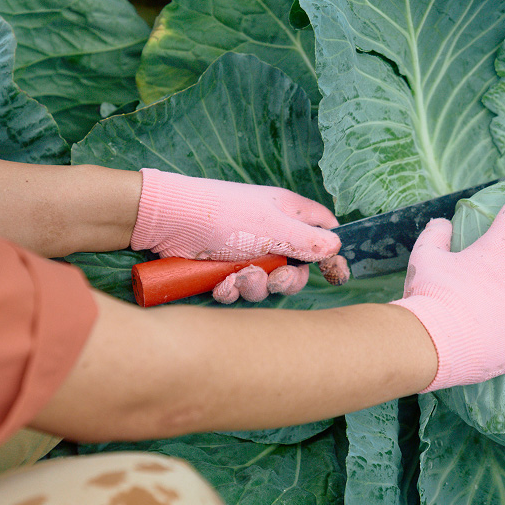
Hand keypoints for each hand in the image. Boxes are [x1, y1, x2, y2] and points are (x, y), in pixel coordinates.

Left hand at [130, 169, 347, 301]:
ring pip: (267, 283)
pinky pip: (240, 290)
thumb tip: (337, 247)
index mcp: (289, 213)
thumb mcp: (273, 227)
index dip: (330, 252)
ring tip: (238, 277)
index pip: (323, 230)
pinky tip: (220, 284)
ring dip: (255, 286)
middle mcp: (272, 232)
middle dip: (286, 279)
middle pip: (297, 267)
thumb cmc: (224, 215)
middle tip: (275, 278)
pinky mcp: (225, 269)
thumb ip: (308, 240)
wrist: (168, 222)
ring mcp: (248, 251)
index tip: (334, 272)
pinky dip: (231, 291)